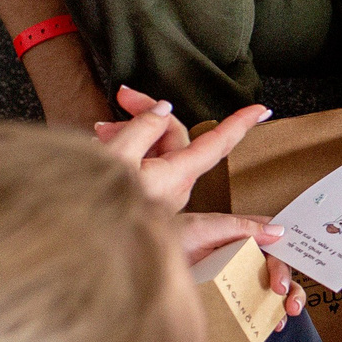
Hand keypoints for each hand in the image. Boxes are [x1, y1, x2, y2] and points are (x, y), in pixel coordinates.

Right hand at [94, 86, 270, 214]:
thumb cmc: (96, 208)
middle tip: (121, 98)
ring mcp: (163, 193)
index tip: (262, 109)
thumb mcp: (117, 158)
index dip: (239, 124)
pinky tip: (103, 145)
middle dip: (150, 113)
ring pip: (158, 149)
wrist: (80, 243)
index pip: (216, 143)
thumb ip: (143, 128)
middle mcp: (175, 185)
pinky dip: (129, 150)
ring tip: (101, 131)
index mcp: (176, 175)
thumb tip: (164, 109)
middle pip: (176, 137)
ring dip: (132, 132)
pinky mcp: (149, 198)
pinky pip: (147, 164)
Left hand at [176, 214, 306, 320]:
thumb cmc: (172, 238)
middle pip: (277, 270)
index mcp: (242, 236)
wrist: (144, 263)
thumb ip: (240, 226)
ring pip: (271, 290)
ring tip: (284, 316)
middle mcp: (243, 256)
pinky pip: (252, 307)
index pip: (275, 245)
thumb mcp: (206, 227)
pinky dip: (266, 317)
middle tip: (285, 300)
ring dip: (286, 301)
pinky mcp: (227, 297)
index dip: (286, 260)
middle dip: (288, 285)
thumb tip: (277, 230)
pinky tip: (271, 325)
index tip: (281, 280)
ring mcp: (236, 278)